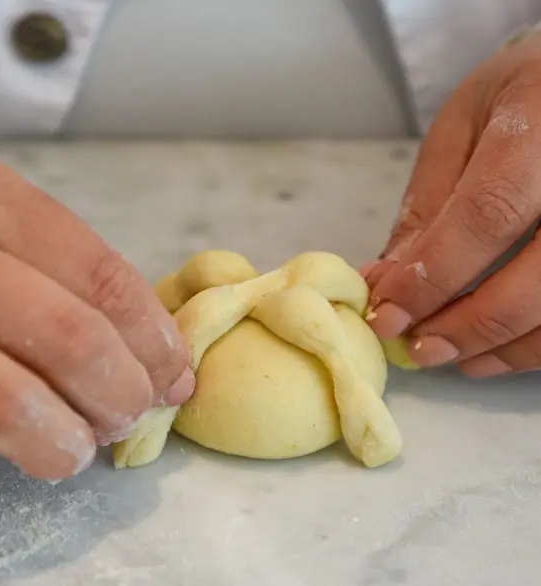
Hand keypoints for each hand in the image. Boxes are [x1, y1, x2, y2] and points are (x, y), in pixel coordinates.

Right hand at [0, 141, 193, 501]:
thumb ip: (65, 275)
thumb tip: (160, 366)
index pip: (102, 277)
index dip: (155, 340)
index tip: (175, 379)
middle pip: (70, 339)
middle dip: (120, 395)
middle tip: (127, 417)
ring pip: (7, 402)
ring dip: (61, 443)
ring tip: (70, 449)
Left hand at [362, 30, 540, 377]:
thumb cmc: (521, 95)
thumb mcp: (461, 128)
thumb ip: (427, 205)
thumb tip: (384, 281)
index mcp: (540, 125)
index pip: (488, 215)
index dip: (434, 276)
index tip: (388, 316)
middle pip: (539, 276)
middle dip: (469, 325)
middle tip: (418, 351)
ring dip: (503, 347)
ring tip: (449, 357)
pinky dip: (532, 347)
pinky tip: (492, 352)